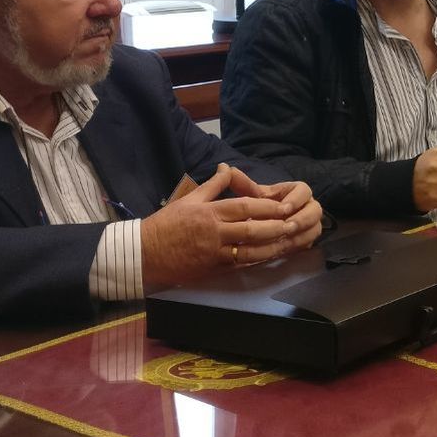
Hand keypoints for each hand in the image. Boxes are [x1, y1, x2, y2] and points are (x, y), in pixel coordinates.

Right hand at [140, 163, 299, 291]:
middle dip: (275, 227)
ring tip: (288, 242)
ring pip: (249, 250)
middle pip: (251, 229)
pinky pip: (238, 265)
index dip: (267, 208)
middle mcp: (214, 232)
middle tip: (294, 224)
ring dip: (271, 247)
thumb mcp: (190, 199)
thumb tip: (226, 168)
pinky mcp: (211, 269)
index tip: (284, 207)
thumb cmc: (166, 223)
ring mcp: (214, 252)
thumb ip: (213, 185)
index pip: (244, 207)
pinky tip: (269, 257)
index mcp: (210, 212)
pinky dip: (255, 261)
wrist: (143, 253)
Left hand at [225, 172, 323, 252]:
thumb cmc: (257, 208)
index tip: (283, 208)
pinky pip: (310, 242)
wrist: (258, 228)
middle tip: (287, 226)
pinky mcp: (306, 238)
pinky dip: (300, 244)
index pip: (304, 190)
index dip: (297, 199)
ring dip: (302, 233)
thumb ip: (242, 184)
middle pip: (316, 210)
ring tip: (286, 239)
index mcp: (296, 192)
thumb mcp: (250, 196)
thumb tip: (227, 168)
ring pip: (315, 227)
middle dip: (303, 218)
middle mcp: (306, 206)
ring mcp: (309, 223)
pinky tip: (286, 247)